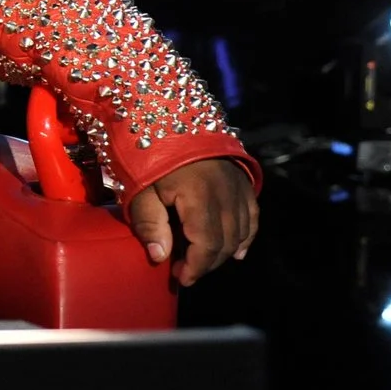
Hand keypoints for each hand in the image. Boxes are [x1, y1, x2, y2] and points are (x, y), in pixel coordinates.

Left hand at [126, 158, 257, 287]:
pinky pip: (251, 216)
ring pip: (241, 231)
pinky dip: (245, 236)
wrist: (166, 112)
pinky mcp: (242, 180)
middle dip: (206, 263)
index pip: (207, 245)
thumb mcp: (139, 187)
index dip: (196, 267)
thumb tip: (159, 257)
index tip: (179, 277)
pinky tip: (236, 251)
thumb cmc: (146, 149)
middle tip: (184, 269)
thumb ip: (149, 223)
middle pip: (225, 242)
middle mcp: (226, 193)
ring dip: (223, 252)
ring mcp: (238, 185)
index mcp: (200, 195)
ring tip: (201, 260)